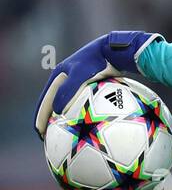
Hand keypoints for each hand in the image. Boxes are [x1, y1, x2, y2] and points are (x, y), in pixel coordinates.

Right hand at [34, 31, 161, 138]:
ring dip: (65, 119)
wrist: (115, 52)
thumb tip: (55, 111)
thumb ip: (67, 92)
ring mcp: (80, 83)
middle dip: (49, 120)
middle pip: (54, 104)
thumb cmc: (97, 63)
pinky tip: (88, 126)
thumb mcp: (79, 77)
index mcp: (59, 77)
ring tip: (67, 134)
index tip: (39, 132)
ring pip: (69, 105)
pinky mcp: (93, 86)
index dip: (41, 117)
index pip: (45, 101)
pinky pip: (84, 104)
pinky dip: (81, 115)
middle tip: (49, 137)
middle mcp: (67, 80)